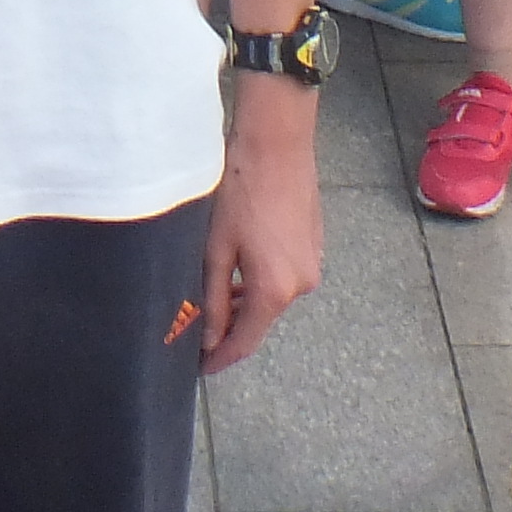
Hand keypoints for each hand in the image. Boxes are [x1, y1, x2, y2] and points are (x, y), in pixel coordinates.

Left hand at [198, 80, 322, 369]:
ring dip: (245, 301)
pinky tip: (238, 267)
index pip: (246, 341)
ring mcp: (312, 264)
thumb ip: (214, 299)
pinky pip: (283, 275)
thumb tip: (209, 338)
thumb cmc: (240, 192)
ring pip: (272, 296)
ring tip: (213, 296)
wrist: (277, 143)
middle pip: (261, 319)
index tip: (201, 368)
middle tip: (197, 328)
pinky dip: (260, 279)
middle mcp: (301, 285)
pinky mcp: (314, 245)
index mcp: (276, 290)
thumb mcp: (216, 249)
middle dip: (230, 327)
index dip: (221, 357)